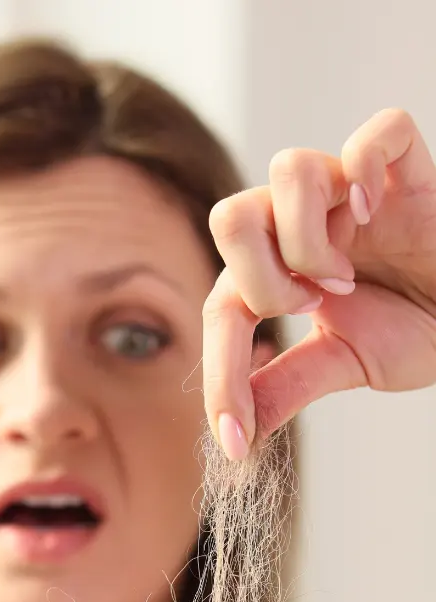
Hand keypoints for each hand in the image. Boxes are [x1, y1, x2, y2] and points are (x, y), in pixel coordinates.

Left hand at [203, 108, 435, 458]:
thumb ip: (286, 386)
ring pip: (289, 170)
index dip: (222, 374)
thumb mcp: (341, 364)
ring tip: (345, 277)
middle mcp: (301, 222)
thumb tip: (236, 436)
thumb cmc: (411, 328)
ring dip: (308, 240)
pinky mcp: (407, 171)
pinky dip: (367, 167)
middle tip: (309, 308)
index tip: (236, 438)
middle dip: (260, 280)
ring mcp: (350, 192)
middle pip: (230, 216)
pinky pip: (379, 132)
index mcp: (276, 268)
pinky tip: (374, 211)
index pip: (222, 305)